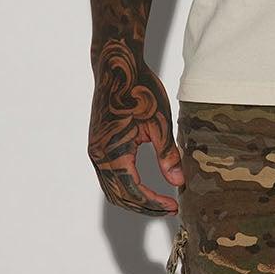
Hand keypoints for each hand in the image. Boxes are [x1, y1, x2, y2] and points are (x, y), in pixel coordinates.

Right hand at [87, 41, 184, 213]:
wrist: (117, 66)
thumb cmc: (139, 90)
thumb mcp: (159, 123)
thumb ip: (168, 155)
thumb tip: (179, 183)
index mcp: (112, 152)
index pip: (133, 191)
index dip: (154, 203)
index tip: (174, 206)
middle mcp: (98, 155)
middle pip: (119, 196)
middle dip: (145, 206)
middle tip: (170, 208)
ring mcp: (95, 150)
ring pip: (112, 188)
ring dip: (135, 198)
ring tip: (160, 200)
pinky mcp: (97, 144)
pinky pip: (110, 176)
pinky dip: (127, 185)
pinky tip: (146, 184)